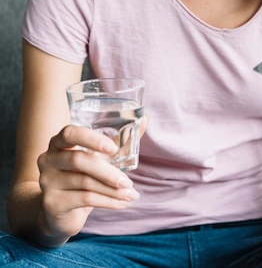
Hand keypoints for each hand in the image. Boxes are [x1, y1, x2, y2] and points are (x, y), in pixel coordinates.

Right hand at [37, 123, 143, 240]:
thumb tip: (145, 119)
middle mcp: (48, 159)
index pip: (70, 133)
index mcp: (58, 142)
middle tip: (128, 180)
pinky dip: (107, 201)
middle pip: (78, 160)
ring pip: (85, 182)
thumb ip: (119, 140)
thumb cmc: (83, 176)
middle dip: (108, 171)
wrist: (61, 211)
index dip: (91, 139)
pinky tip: (121, 203)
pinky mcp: (51, 202)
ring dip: (112, 190)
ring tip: (130, 194)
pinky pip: (84, 199)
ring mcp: (47, 181)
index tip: (112, 148)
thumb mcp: (99, 157)